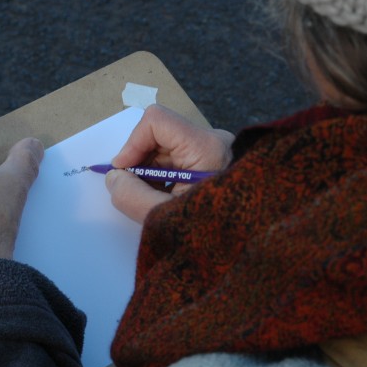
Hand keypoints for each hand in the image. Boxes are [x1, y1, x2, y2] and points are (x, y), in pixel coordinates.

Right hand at [106, 104, 233, 222]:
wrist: (252, 245)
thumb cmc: (215, 233)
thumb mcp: (165, 217)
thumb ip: (132, 196)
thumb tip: (114, 178)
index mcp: (206, 148)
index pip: (156, 122)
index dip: (132, 144)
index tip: (122, 170)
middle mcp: (212, 141)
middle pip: (158, 135)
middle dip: (139, 162)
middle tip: (134, 191)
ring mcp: (213, 152)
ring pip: (164, 149)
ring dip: (148, 173)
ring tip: (152, 200)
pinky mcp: (211, 163)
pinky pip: (176, 160)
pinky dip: (161, 178)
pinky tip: (164, 199)